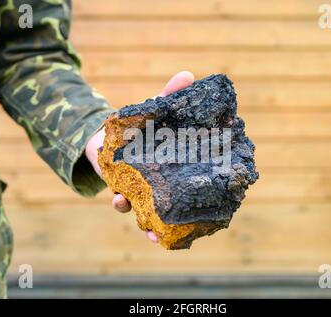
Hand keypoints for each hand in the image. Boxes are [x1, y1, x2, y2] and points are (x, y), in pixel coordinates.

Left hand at [86, 71, 194, 242]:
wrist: (103, 134)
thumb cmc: (137, 125)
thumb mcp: (154, 109)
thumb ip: (169, 95)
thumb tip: (187, 75)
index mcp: (176, 166)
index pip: (198, 179)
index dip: (211, 188)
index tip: (226, 197)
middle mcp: (164, 183)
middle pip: (178, 203)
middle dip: (186, 216)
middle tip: (197, 223)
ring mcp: (143, 190)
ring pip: (152, 211)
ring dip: (152, 220)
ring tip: (151, 226)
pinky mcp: (121, 190)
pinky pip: (124, 204)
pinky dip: (122, 204)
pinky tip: (119, 200)